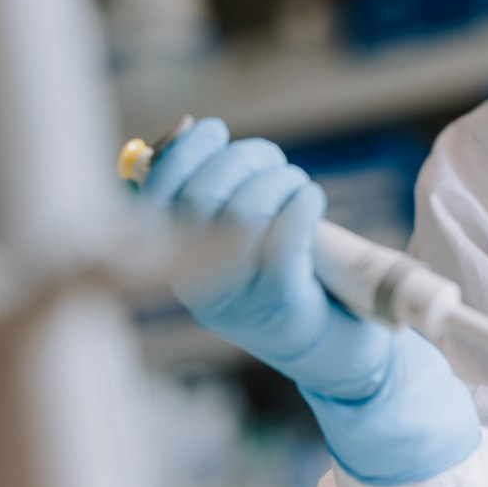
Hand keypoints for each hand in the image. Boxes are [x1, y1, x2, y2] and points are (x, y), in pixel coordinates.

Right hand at [138, 118, 480, 484]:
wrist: (335, 357)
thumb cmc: (285, 282)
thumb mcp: (236, 240)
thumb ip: (210, 193)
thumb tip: (185, 129)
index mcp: (176, 264)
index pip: (153, 199)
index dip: (180, 153)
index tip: (211, 129)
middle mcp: (198, 285)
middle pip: (200, 197)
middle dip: (240, 159)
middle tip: (271, 161)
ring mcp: (241, 298)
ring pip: (242, 214)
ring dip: (276, 179)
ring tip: (295, 184)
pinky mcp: (284, 306)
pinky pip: (283, 241)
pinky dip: (300, 205)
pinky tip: (310, 199)